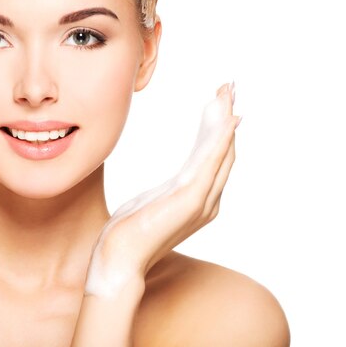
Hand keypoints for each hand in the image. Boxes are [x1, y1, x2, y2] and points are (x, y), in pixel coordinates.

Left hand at [85, 82, 239, 297]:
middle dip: (225, 116)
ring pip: (219, 152)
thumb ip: (166, 190)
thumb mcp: (151, 202)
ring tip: (227, 93)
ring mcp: (200, 200)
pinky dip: (220, 140)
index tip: (219, 101)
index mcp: (197, 197)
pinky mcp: (189, 201)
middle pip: (222, 150)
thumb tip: (168, 183)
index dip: (218, 127)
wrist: (118, 260)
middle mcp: (206, 199)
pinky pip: (209, 163)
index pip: (212, 155)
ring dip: (224, 120)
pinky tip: (226, 120)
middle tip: (229, 87)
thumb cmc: (129, 233)